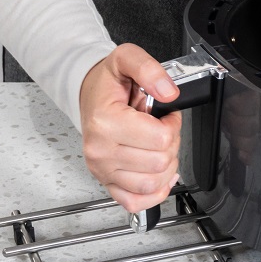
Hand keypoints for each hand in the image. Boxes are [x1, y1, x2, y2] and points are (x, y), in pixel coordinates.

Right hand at [78, 44, 180, 212]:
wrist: (89, 95)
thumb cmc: (108, 84)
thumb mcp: (126, 59)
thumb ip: (149, 68)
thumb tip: (168, 92)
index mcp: (105, 122)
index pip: (160, 139)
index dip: (172, 125)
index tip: (164, 117)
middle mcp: (100, 151)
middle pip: (160, 163)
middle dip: (170, 144)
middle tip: (160, 130)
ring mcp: (103, 171)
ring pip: (153, 184)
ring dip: (165, 166)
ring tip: (156, 147)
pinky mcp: (108, 184)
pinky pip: (137, 202)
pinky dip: (154, 192)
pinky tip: (157, 173)